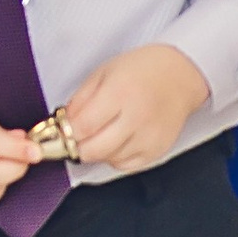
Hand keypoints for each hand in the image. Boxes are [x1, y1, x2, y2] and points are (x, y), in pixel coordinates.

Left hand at [64, 44, 209, 173]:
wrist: (179, 76)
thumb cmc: (140, 70)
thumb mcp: (102, 74)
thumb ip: (80, 100)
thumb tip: (62, 123)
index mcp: (120, 94)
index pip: (83, 126)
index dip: (65, 132)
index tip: (58, 131)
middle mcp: (137, 118)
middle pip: (94, 149)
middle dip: (76, 147)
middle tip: (70, 138)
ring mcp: (150, 137)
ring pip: (109, 159)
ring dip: (95, 152)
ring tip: (97, 134)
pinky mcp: (158, 150)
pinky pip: (127, 166)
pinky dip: (114, 158)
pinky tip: (114, 141)